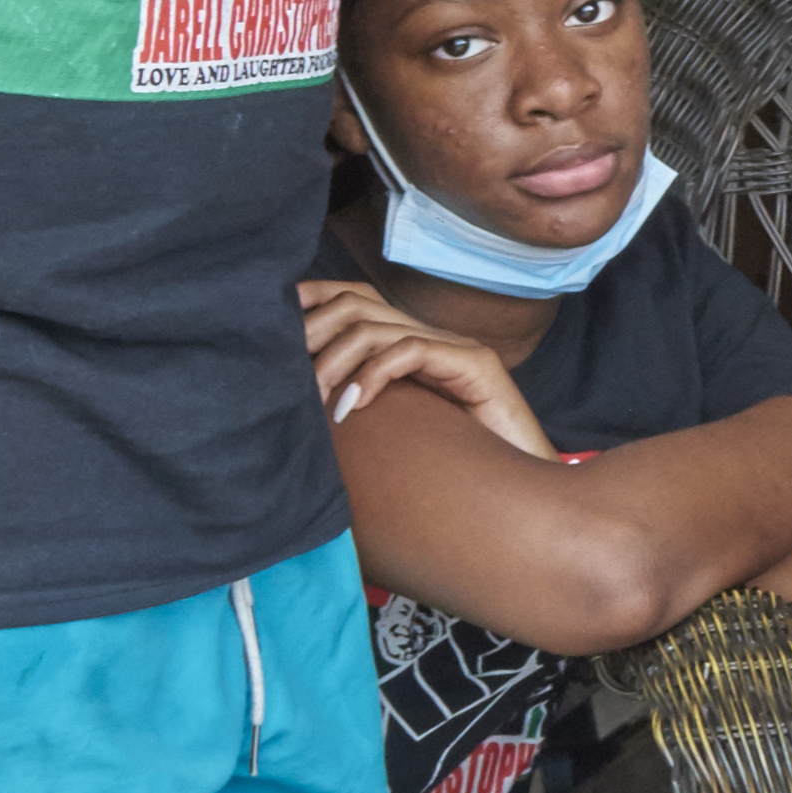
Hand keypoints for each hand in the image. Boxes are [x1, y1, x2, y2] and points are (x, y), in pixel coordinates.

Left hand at [296, 276, 558, 456]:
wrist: (519, 495)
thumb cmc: (453, 474)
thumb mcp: (389, 436)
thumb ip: (355, 411)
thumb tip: (297, 408)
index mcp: (410, 347)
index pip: (354, 297)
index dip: (312, 299)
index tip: (271, 322)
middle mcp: (431, 338)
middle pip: (356, 302)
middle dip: (311, 333)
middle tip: (286, 376)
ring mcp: (454, 348)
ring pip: (376, 326)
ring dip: (335, 362)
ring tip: (320, 402)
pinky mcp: (474, 364)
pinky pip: (410, 350)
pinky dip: (373, 374)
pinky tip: (355, 406)